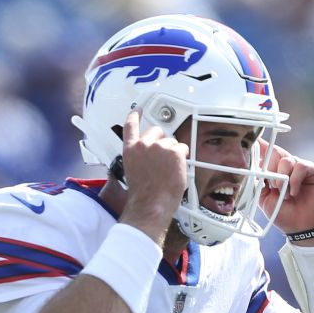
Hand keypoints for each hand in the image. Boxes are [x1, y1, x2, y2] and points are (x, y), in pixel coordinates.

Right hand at [118, 108, 188, 243]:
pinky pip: (183, 148)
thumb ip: (140, 158)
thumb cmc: (144, 194)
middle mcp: (144, 145)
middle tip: (165, 156)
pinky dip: (183, 158)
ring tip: (169, 170)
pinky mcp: (174, 151)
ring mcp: (160, 147)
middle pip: (157, 131)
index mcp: (131, 150)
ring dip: (173, 153)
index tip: (137, 110)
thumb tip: (151, 156)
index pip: (130, 126)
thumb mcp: (133, 171)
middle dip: (162, 140)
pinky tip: (177, 169)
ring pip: (172, 142)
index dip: (134, 115)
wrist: (152, 203)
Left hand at [258, 141, 313, 242]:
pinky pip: (301, 166)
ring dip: (282, 178)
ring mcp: (302, 168)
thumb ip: (258, 183)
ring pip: (287, 159)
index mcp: (276, 172)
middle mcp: (289, 167)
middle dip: (269, 167)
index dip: (260, 146)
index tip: (254, 141)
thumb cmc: (285, 215)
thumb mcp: (265, 199)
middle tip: (272, 186)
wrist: (302, 229)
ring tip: (284, 194)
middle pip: (275, 152)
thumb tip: (251, 169)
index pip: (267, 153)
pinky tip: (294, 192)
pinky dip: (295, 180)